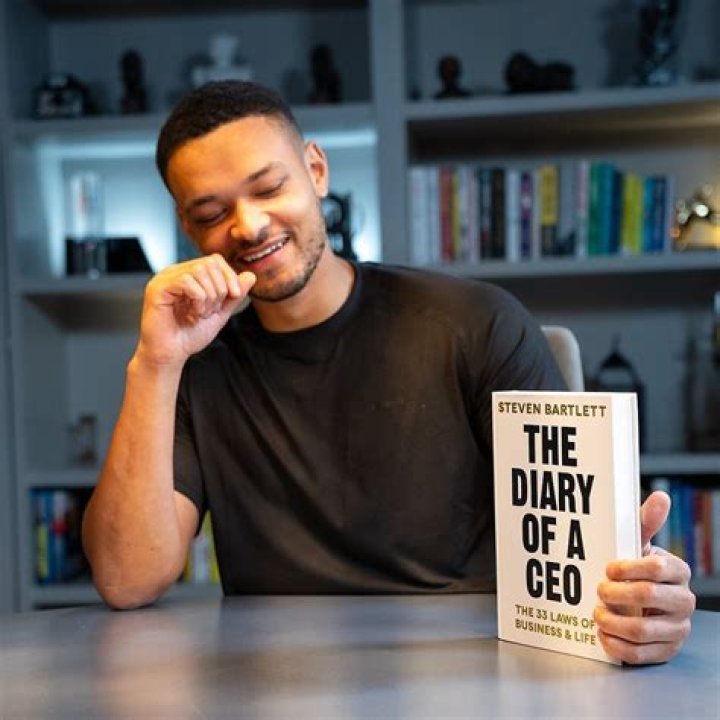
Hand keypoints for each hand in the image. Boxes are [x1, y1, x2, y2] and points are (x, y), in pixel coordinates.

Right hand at [135, 254, 255, 368]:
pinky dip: (198, 299)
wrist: (171, 355)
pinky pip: (186, 281)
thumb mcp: (220, 313)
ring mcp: (164, 279)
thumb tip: (251, 276)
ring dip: (210, 296)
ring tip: (202, 314)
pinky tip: (194, 314)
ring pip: (199, 271)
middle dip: (220, 288)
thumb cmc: (190, 336)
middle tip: (212, 310)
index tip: (234, 296)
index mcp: (187, 275)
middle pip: (209, 263)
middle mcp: (174, 273)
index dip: (229, 275)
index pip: (214, 260)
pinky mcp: (157, 288)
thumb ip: (233, 296)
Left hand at [594, 490, 694, 664]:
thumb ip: (646, 522)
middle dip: (617, 593)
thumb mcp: (638, 545)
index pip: (657, 567)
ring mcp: (677, 628)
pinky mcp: (666, 651)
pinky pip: (641, 654)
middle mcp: (683, 601)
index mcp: (678, 571)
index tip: (608, 568)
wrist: (644, 603)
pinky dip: (616, 645)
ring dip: (613, 621)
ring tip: (597, 614)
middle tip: (599, 590)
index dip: (628, 568)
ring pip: (643, 630)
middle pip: (649, 597)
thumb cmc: (638, 569)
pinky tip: (603, 634)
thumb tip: (660, 496)